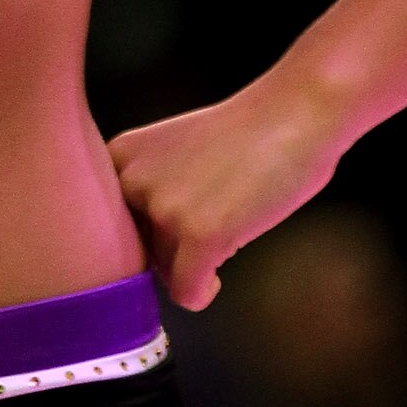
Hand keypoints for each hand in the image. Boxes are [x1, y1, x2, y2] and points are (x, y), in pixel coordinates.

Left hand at [106, 74, 343, 310]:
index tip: (172, 221)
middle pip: (135, 249)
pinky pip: (185, 292)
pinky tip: (215, 278)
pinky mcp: (200, 235)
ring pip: (163, 271)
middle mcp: (131, 181)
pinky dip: (200, 293)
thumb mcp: (171, 149)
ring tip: (224, 229)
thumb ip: (146, 189)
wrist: (296, 112)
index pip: (110, 222)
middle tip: (203, 227)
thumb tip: (136, 254)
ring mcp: (165, 208)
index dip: (143, 229)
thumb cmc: (245, 134)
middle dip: (166, 249)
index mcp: (120, 156)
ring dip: (190, 264)